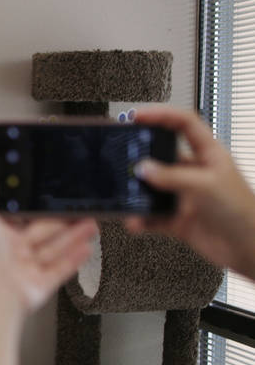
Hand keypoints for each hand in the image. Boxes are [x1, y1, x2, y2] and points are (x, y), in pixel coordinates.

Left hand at [0, 167, 97, 313]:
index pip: (22, 217)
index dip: (40, 208)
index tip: (56, 198)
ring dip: (74, 237)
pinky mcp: (38, 285)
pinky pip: (59, 271)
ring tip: (92, 224)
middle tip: (82, 209)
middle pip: (43, 233)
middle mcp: (12, 252)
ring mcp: (26, 269)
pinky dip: (74, 260)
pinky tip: (86, 248)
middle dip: (64, 222)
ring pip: (54, 250)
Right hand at [124, 106, 254, 281]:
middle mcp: (195, 173)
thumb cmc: (243, 212)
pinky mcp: (178, 219)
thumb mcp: (206, 185)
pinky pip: (152, 216)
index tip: (137, 116)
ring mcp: (185, 196)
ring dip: (138, 193)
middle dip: (141, 156)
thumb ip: (171, 176)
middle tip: (122, 155)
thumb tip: (143, 168)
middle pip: (161, 156)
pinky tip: (136, 221)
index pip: (184, 124)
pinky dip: (141, 219)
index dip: (161, 115)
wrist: (249, 249)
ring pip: (153, 188)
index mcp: (209, 155)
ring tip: (126, 194)